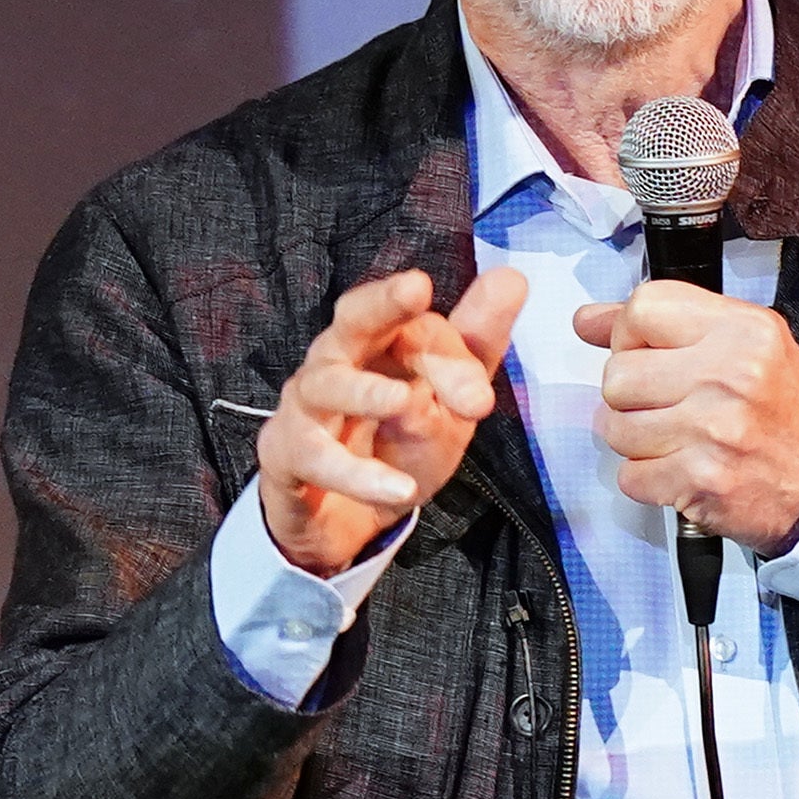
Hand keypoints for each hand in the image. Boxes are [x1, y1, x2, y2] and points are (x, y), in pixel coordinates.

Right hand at [259, 268, 529, 575]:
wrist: (346, 520)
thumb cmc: (396, 444)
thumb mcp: (447, 404)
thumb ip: (475, 350)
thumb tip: (512, 277)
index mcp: (380, 344)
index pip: (418, 329)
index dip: (451, 356)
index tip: (481, 401)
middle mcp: (337, 363)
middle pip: (354, 318)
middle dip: (384, 302)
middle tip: (416, 288)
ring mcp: (306, 407)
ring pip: (326, 385)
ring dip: (365, 391)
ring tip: (402, 402)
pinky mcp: (286, 455)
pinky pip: (315, 457)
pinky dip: (358, 474)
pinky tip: (398, 489)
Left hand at [573, 279, 798, 549]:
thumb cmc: (789, 414)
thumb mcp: (746, 346)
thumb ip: (669, 325)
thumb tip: (588, 320)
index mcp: (743, 331)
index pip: (643, 308)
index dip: (632, 335)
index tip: (649, 354)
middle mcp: (729, 375)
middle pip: (617, 374)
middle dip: (630, 396)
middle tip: (667, 405)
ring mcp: (713, 430)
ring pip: (615, 427)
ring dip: (636, 439)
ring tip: (675, 438)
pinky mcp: (700, 480)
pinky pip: (629, 476)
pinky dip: (648, 480)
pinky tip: (682, 468)